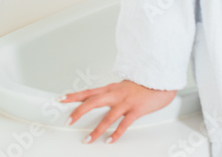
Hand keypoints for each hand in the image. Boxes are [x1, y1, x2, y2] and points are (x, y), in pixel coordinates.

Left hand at [60, 80, 175, 143]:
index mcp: (111, 89)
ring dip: (96, 130)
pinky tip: (109, 140)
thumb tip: (102, 99)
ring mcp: (125, 103)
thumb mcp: (123, 87)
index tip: (61, 99)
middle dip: (78, 112)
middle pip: (92, 102)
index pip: (88, 92)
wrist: (160, 81)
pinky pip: (124, 124)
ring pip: (106, 117)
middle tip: (68, 121)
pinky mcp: (136, 110)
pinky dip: (116, 134)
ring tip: (87, 140)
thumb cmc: (143, 85)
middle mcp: (115, 95)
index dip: (74, 96)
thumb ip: (112, 93)